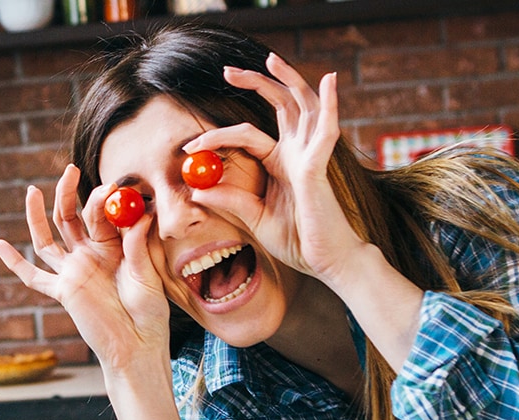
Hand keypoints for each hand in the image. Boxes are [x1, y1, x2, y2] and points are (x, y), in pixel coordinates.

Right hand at [0, 165, 170, 369]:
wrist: (137, 345)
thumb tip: (139, 213)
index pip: (100, 215)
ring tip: (31, 190)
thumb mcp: (147, 275)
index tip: (112, 187)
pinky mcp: (62, 291)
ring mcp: (73, 272)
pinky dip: (14, 263)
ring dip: (37, 215)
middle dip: (67, 194)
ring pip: (48, 239)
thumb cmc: (149, 312)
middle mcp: (90, 256)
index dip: (102, 199)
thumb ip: (138, 246)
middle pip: (70, 218)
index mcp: (113, 247)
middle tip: (69, 170)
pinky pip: (34, 276)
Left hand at [184, 53, 366, 284]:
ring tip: (272, 58)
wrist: (327, 262)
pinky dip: (329, 104)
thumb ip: (229, 201)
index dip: (217, 136)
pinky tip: (329, 81)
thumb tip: (196, 188)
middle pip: (279, 105)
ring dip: (288, 79)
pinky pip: (326, 130)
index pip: (247, 136)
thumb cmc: (298, 241)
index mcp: (281, 164)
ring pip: (302, 106)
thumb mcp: (254, 218)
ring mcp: (310, 156)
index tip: (189, 146)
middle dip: (255, 83)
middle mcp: (296, 153)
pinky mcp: (318, 167)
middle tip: (228, 71)